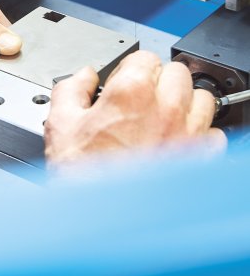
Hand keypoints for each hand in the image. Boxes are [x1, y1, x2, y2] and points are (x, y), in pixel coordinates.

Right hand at [45, 50, 226, 166]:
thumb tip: (85, 76)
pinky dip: (201, 135)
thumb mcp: (61, 122)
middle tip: (143, 98)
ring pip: (202, 99)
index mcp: (131, 92)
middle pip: (177, 73)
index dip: (131, 68)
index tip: (124, 82)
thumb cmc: (81, 174)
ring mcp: (186, 134)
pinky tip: (180, 140)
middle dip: (160, 81)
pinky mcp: (199, 160)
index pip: (145, 57)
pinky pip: (214, 135)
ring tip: (165, 116)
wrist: (98, 217)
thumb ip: (72, 87)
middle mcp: (165, 108)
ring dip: (185, 103)